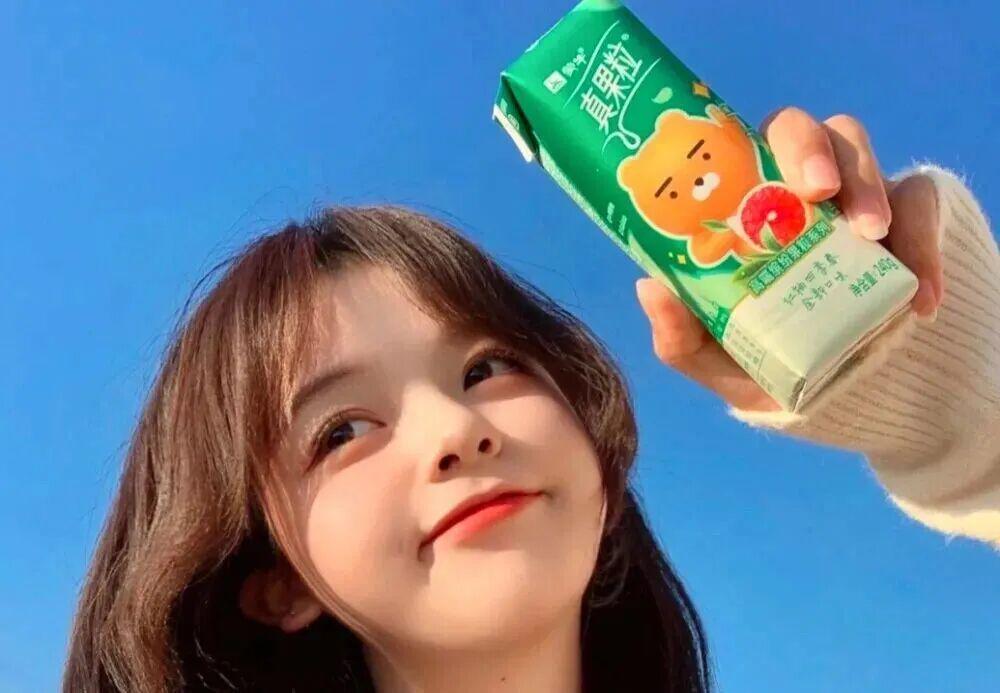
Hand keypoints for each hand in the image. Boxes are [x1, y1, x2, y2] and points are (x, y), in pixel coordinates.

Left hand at [635, 107, 943, 411]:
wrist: (832, 394)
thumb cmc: (763, 359)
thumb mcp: (717, 358)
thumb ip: (681, 335)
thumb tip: (649, 288)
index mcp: (745, 207)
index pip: (742, 149)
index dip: (740, 148)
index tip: (753, 174)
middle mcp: (798, 191)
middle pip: (805, 132)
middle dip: (813, 150)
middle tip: (819, 191)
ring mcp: (853, 200)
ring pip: (862, 153)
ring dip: (871, 186)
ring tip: (873, 237)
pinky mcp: (907, 223)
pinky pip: (922, 208)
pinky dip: (925, 247)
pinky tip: (921, 299)